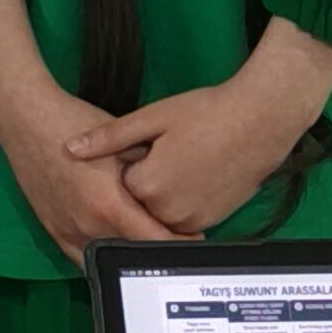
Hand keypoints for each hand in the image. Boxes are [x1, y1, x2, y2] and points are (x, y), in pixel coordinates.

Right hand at [0, 0, 176, 262]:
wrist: (25, 118)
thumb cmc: (74, 123)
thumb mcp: (123, 141)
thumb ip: (151, 171)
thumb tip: (180, 189)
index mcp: (108, 204)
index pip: (153, 240)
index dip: (178, 242)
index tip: (194, 237)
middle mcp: (87, 225)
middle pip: (132, 253)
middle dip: (155, 248)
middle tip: (175, 239)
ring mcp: (66, 231)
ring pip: (106, 259)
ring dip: (127, 253)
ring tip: (146, 242)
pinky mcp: (52, 230)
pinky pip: (81, 257)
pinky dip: (102, 254)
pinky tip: (116, 246)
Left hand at [65, 18, 331, 236]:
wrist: (261, 120)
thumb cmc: (207, 112)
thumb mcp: (153, 118)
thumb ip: (109, 138)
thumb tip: (70, 149)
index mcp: (147, 185)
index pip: (117, 184)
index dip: (125, 164)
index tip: (138, 149)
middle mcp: (167, 211)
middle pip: (136, 203)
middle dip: (141, 183)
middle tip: (168, 152)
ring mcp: (192, 219)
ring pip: (159, 213)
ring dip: (161, 195)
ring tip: (184, 160)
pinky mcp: (211, 220)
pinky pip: (182, 218)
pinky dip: (181, 202)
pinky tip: (196, 172)